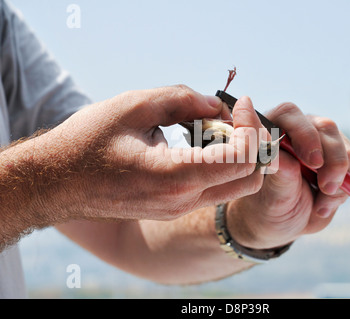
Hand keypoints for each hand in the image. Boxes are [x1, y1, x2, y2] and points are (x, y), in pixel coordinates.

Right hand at [13, 85, 266, 221]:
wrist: (57, 183)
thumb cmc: (88, 142)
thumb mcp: (133, 106)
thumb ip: (183, 100)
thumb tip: (218, 105)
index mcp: (174, 177)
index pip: (243, 159)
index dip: (251, 126)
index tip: (240, 102)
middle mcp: (182, 201)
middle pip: (250, 179)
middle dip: (253, 143)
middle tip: (236, 116)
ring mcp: (178, 209)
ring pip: (235, 185)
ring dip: (237, 153)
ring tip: (211, 125)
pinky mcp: (173, 209)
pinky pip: (213, 188)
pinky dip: (220, 163)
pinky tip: (198, 141)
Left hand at [226, 101, 349, 248]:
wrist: (283, 222)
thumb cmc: (269, 205)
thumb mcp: (273, 197)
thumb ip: (280, 176)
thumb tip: (281, 157)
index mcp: (271, 131)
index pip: (289, 114)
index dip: (305, 134)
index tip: (313, 163)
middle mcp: (298, 130)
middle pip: (325, 127)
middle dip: (332, 159)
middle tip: (327, 187)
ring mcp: (321, 142)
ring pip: (344, 146)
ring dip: (340, 177)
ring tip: (322, 203)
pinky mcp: (339, 157)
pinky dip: (347, 187)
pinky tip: (326, 203)